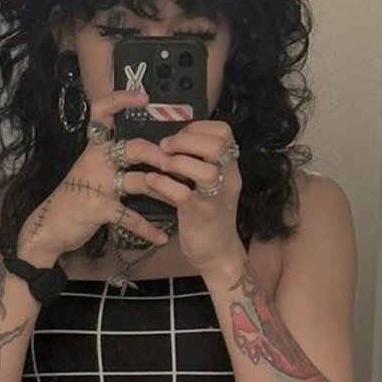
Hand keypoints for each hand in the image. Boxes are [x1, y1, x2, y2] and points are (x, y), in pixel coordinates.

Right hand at [16, 90, 170, 261]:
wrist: (49, 226)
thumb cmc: (74, 197)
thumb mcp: (88, 170)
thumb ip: (111, 158)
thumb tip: (144, 150)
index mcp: (94, 148)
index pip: (102, 112)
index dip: (122, 100)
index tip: (144, 97)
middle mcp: (95, 161)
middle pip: (132, 147)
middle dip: (158, 154)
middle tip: (177, 162)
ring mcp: (97, 185)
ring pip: (138, 180)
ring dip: (163, 189)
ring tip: (182, 196)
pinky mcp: (99, 209)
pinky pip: (130, 217)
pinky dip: (147, 229)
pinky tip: (161, 237)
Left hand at [141, 121, 243, 272]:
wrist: (217, 253)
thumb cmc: (208, 216)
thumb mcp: (209, 185)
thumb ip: (195, 163)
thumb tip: (169, 142)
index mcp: (230, 167)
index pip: (223, 132)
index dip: (197, 128)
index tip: (178, 138)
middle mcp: (228, 178)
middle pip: (217, 144)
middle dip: (186, 139)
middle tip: (166, 147)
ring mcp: (215, 197)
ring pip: (205, 169)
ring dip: (177, 161)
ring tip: (162, 164)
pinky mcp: (200, 215)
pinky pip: (182, 194)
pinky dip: (163, 184)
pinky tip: (151, 181)